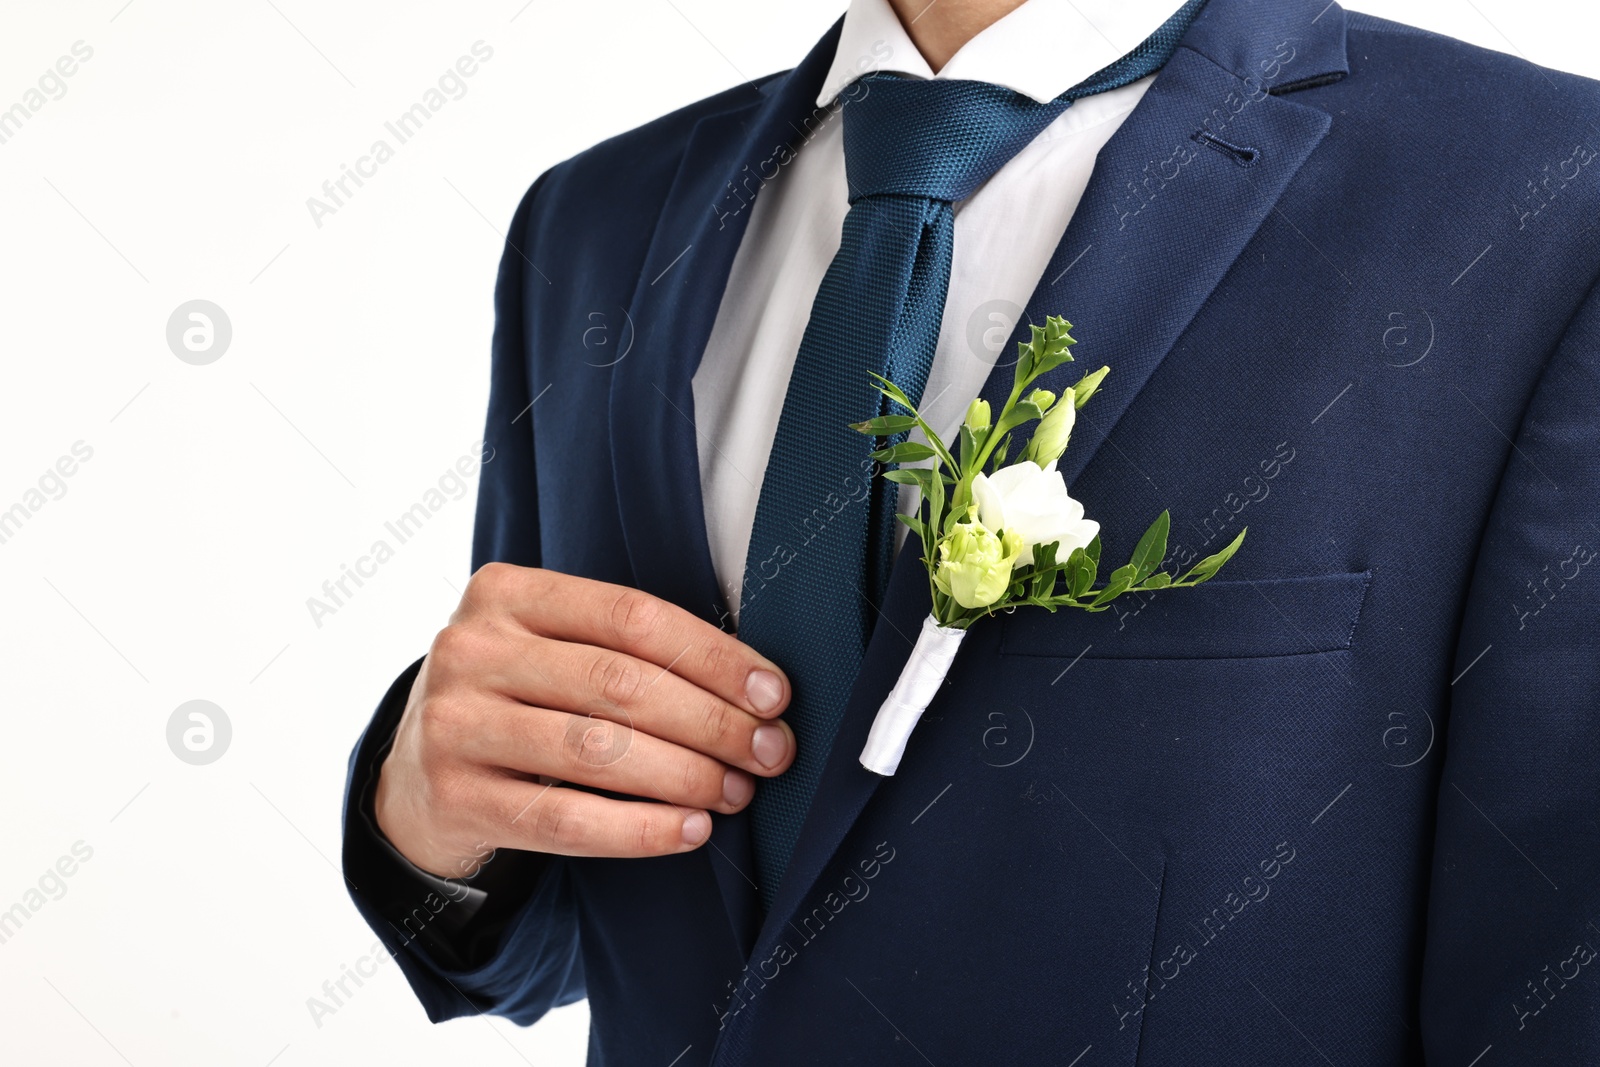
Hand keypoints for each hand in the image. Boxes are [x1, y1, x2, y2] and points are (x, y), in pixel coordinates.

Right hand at [374, 564, 794, 878]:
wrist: (414, 776)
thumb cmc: (517, 701)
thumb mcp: (548, 648)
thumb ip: (624, 649)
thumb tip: (755, 689)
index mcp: (507, 592)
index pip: (633, 616)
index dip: (715, 657)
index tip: (775, 695)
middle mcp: (472, 648)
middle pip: (620, 683)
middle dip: (713, 722)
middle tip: (771, 752)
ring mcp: (455, 723)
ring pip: (597, 750)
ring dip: (686, 776)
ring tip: (738, 792)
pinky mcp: (454, 796)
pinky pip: (565, 821)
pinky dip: (640, 829)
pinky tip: (690, 830)